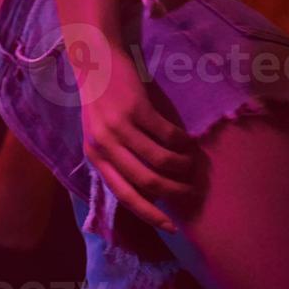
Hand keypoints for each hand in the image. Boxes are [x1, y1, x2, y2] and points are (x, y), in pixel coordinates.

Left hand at [72, 29, 196, 232]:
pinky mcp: (136, 108)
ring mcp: (119, 126)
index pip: (123, 195)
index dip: (149, 214)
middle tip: (194, 191)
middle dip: (176, 192)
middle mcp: (104, 145)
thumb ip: (119, 161)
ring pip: (162, 161)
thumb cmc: (102, 102)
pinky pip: (169, 135)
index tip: (171, 228)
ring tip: (193, 164)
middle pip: (147, 182)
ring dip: (183, 167)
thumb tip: (151, 193)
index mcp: (94, 156)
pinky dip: (184, 143)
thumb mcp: (101, 135)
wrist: (95, 60)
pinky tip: (189, 141)